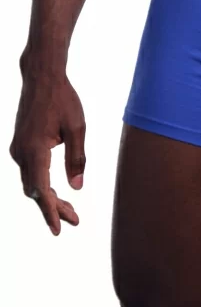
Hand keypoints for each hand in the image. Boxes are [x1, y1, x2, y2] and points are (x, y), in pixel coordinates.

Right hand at [9, 67, 85, 234]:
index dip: (50, 211)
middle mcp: (21, 153)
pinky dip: (42, 184)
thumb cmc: (63, 99)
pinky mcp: (19, 145)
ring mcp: (17, 149)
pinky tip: (56, 190)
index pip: (41, 190)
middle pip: (35, 191)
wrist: (42, 78)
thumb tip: (77, 188)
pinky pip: (29, 172)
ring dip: (48, 197)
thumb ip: (76, 158)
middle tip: (74, 220)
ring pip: (31, 183)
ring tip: (70, 210)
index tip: (58, 229)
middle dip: (54, 208)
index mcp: (35, 150)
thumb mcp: (77, 128)